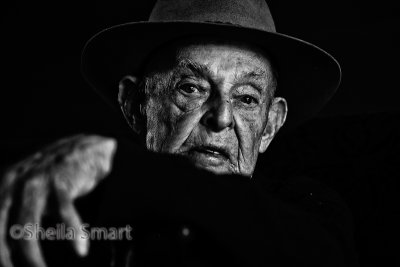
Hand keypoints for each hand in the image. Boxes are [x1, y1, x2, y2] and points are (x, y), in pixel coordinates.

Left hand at [0, 135, 116, 266]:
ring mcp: (38, 182)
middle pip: (1, 230)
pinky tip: (81, 249)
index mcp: (2, 186)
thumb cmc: (56, 175)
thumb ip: (16, 212)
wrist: (86, 149)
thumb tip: (10, 246)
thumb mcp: (30, 190)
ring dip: (33, 257)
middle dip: (5, 259)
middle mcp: (14, 184)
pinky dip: (74, 234)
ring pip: (27, 228)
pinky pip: (65, 214)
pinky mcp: (62, 182)